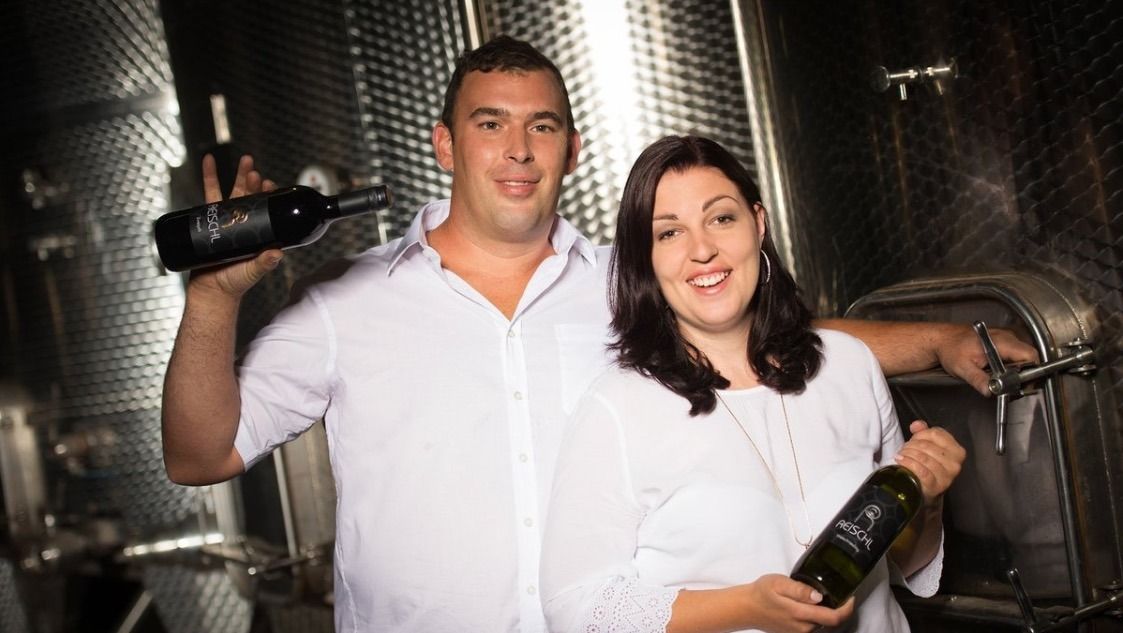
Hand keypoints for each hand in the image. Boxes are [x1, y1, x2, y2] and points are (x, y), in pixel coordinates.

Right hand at [188, 154, 283, 299]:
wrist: (210, 292)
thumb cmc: (234, 284)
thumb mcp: (252, 272)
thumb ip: (264, 263)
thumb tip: (277, 253)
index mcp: (257, 233)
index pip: (265, 209)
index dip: (268, 195)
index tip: (270, 184)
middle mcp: (242, 224)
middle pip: (249, 196)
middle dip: (252, 180)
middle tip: (254, 169)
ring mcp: (225, 221)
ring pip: (230, 192)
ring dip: (236, 175)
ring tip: (244, 160)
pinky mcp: (208, 221)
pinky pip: (208, 196)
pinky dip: (209, 176)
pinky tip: (209, 161)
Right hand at [742, 574, 854, 632]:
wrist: (747, 609)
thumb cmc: (762, 592)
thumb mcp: (779, 583)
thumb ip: (800, 590)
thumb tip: (819, 596)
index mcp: (800, 614)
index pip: (834, 617)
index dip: (847, 608)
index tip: (851, 596)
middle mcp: (803, 628)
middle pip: (832, 622)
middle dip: (840, 609)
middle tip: (841, 592)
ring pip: (824, 625)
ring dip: (830, 613)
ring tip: (830, 597)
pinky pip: (815, 627)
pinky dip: (821, 617)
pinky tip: (817, 606)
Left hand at [895, 420, 965, 505]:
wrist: (926, 488)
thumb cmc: (928, 464)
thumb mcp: (928, 445)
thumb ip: (924, 432)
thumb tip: (916, 425)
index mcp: (957, 450)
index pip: (935, 433)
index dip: (920, 434)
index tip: (913, 439)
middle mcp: (955, 463)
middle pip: (927, 445)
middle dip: (911, 445)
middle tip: (904, 449)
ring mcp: (947, 476)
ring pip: (923, 457)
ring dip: (908, 454)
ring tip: (901, 455)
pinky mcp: (936, 485)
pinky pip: (921, 470)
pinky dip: (908, 463)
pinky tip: (900, 461)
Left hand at [935, 324, 1037, 395]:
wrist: (942, 340)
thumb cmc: (950, 349)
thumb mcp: (962, 368)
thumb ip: (978, 380)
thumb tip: (990, 391)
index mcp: (1000, 342)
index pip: (1029, 355)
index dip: (1031, 371)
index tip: (1022, 382)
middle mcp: (1005, 337)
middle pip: (1029, 356)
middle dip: (1025, 372)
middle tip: (1013, 384)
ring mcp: (1004, 337)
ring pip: (1023, 355)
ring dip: (1019, 368)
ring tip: (1005, 378)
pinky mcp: (1001, 341)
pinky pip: (1015, 353)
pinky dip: (1012, 364)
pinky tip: (1001, 371)